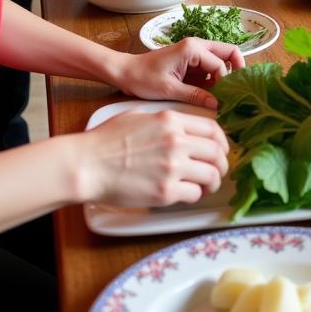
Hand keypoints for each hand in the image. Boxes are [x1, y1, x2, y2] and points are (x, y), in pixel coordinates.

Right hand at [76, 108, 229, 206]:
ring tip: (206, 185)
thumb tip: (183, 128)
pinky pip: (194, 194)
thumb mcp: (139, 116)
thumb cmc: (106, 140)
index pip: (212, 128)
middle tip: (218, 170)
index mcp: (171, 120)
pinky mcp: (165, 192)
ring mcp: (172, 167)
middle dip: (222, 163)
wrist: (87, 165)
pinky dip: (195, 194)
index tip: (221, 149)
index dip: (222, 141)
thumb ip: (165, 121)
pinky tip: (187, 193)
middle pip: (217, 153)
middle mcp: (176, 141)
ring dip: (212, 182)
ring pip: (211, 175)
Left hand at [114, 38, 244, 109]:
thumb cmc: (143, 78)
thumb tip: (217, 105)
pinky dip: (215, 80)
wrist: (125, 73)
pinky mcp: (191, 62)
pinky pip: (211, 68)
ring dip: (225, 76)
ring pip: (222, 59)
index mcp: (192, 49)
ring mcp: (195, 53)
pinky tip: (211, 95)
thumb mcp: (169, 90)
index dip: (225, 84)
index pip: (221, 66)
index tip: (223, 102)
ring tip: (222, 97)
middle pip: (229, 52)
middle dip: (236, 70)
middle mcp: (197, 46)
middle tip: (236, 92)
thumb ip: (195, 96)